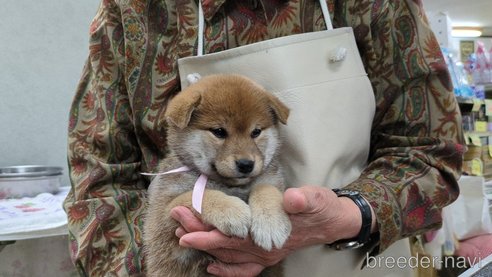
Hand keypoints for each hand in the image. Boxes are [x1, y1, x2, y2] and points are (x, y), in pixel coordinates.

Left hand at [170, 186, 363, 276]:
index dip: (206, 232)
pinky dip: (225, 269)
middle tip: (175, 219)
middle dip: (196, 234)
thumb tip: (293, 198)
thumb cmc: (322, 208)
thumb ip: (304, 200)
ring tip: (182, 233)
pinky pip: (242, 269)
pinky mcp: (267, 255)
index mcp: (269, 236)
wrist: (334, 222)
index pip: (231, 237)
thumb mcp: (316, 199)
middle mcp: (263, 250)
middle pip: (223, 246)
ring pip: (228, 255)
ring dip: (204, 245)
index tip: (183, 224)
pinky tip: (212, 266)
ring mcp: (265, 255)